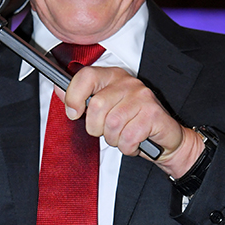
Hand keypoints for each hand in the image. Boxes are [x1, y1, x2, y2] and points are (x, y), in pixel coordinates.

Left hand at [57, 66, 204, 178]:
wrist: (165, 139)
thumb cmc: (132, 124)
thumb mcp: (104, 110)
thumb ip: (81, 99)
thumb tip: (58, 89)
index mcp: (113, 77)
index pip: (85, 76)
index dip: (74, 97)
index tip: (74, 113)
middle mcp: (128, 83)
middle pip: (96, 106)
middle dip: (97, 127)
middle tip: (107, 130)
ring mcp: (142, 97)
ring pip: (111, 125)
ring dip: (114, 139)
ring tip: (124, 136)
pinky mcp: (153, 114)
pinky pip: (127, 138)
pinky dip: (128, 148)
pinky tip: (135, 142)